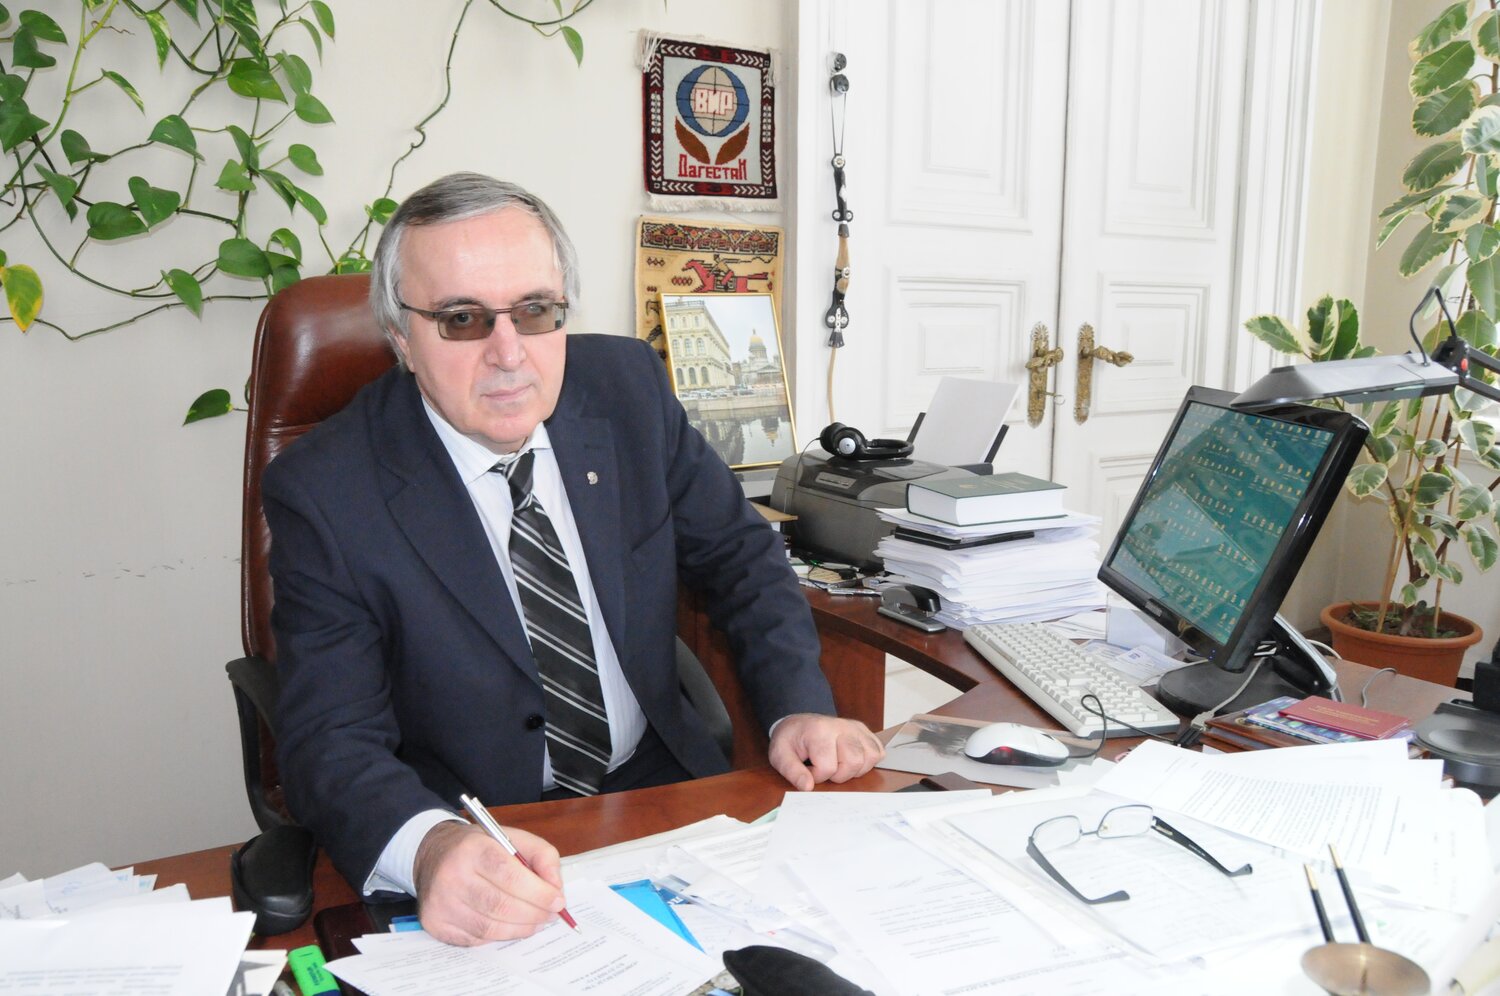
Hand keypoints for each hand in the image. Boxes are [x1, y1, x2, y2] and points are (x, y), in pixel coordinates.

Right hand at [412, 820, 565, 945]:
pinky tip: (508, 925)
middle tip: (550, 915)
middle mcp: (451, 875)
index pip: (510, 876)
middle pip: (501, 906)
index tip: (557, 901)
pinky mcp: (434, 923)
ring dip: (520, 929)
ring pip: (490, 928)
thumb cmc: (480, 847)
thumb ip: (542, 855)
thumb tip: (556, 888)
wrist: (434, 854)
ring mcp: (440, 902)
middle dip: (534, 914)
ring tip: (535, 922)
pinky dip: (498, 936)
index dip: (538, 893)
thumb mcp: (512, 838)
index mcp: (472, 849)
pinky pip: (475, 939)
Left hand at [768, 714, 884, 791]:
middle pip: (854, 762)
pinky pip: (878, 752)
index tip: (808, 770)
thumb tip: (807, 787)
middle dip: (839, 775)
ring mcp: (855, 728)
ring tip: (838, 764)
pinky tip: (850, 760)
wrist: (798, 723)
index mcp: (819, 731)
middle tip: (825, 769)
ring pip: (869, 758)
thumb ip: (792, 771)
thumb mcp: (780, 755)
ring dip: (854, 769)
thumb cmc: (791, 740)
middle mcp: (841, 726)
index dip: (817, 776)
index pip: (828, 767)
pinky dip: (867, 762)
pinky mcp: (864, 731)